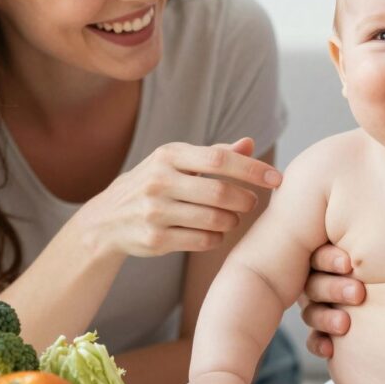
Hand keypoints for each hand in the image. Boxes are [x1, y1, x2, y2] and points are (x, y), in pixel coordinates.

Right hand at [78, 137, 281, 258]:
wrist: (106, 219)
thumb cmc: (155, 183)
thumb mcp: (177, 162)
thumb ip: (215, 154)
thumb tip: (249, 143)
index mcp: (168, 155)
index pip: (220, 159)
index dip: (253, 169)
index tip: (277, 179)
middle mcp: (159, 181)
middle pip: (221, 193)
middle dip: (245, 200)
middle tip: (250, 203)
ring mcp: (154, 212)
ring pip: (215, 220)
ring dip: (232, 221)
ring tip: (230, 218)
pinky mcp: (154, 240)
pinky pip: (204, 240)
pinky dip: (217, 237)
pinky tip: (214, 231)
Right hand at [300, 244, 365, 359]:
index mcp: (340, 247)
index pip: (319, 251)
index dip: (329, 258)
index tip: (350, 262)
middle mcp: (329, 273)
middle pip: (313, 281)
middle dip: (331, 288)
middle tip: (358, 292)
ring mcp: (329, 302)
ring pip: (313, 310)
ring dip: (325, 317)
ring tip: (345, 324)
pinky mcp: (333, 330)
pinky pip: (317, 338)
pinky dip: (321, 343)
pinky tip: (331, 350)